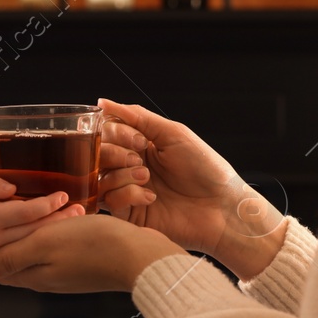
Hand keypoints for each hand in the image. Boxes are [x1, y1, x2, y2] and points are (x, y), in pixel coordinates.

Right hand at [0, 171, 83, 270]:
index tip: (62, 196)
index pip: (24, 212)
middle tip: (80, 211)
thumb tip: (12, 186)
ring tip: (73, 223)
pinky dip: (38, 247)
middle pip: (34, 232)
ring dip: (53, 234)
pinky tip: (52, 239)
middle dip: (59, 221)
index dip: (46, 205)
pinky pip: (21, 256)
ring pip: (31, 245)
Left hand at [0, 214, 185, 292]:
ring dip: (42, 229)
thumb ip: (11, 257)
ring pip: (43, 250)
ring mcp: (68, 273)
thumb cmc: (93, 247)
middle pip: (20, 256)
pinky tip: (72, 216)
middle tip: (21, 207)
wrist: (140, 257)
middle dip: (18, 233)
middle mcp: (48, 279)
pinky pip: (64, 247)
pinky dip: (62, 230)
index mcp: (33, 276)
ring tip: (49, 207)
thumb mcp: (44, 245)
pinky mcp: (86, 265)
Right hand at [95, 99, 287, 280]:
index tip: (140, 140)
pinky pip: (109, 201)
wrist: (221, 207)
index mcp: (139, 145)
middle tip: (139, 160)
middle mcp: (130, 166)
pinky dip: (127, 195)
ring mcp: (128, 191)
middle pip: (97, 155)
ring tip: (147, 179)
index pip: (106, 132)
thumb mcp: (172, 133)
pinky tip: (151, 198)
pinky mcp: (130, 215)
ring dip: (121, 175)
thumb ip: (137, 117)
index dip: (115, 133)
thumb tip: (102, 102)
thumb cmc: (204, 167)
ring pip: (99, 178)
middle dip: (115, 154)